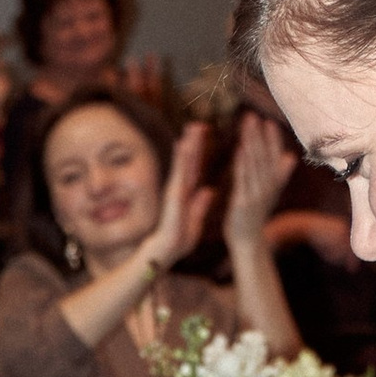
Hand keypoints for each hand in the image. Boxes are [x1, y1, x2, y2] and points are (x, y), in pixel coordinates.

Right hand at [140, 120, 217, 273]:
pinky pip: (178, 173)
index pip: (193, 169)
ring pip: (183, 164)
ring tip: (191, 128)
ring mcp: (175, 191)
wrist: (165, 253)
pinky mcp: (173, 196)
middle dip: (192, 142)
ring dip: (187, 145)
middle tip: (197, 123)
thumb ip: (201, 205)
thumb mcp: (195, 222)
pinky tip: (182, 145)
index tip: (201, 136)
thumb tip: (210, 190)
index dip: (198, 152)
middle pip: (187, 162)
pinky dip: (180, 159)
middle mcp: (179, 189)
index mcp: (186, 194)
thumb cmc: (178, 241)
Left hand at [223, 109, 295, 248]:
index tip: (269, 122)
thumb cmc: (256, 216)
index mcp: (273, 184)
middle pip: (265, 157)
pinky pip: (244, 180)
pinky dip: (243, 165)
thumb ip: (279, 175)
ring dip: (252, 143)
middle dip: (260, 136)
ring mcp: (256, 196)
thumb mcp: (271, 194)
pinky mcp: (244, 204)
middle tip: (254, 116)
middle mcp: (267, 188)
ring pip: (255, 165)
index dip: (273, 140)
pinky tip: (240, 149)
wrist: (248, 242)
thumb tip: (290, 157)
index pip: (275, 158)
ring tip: (248, 125)